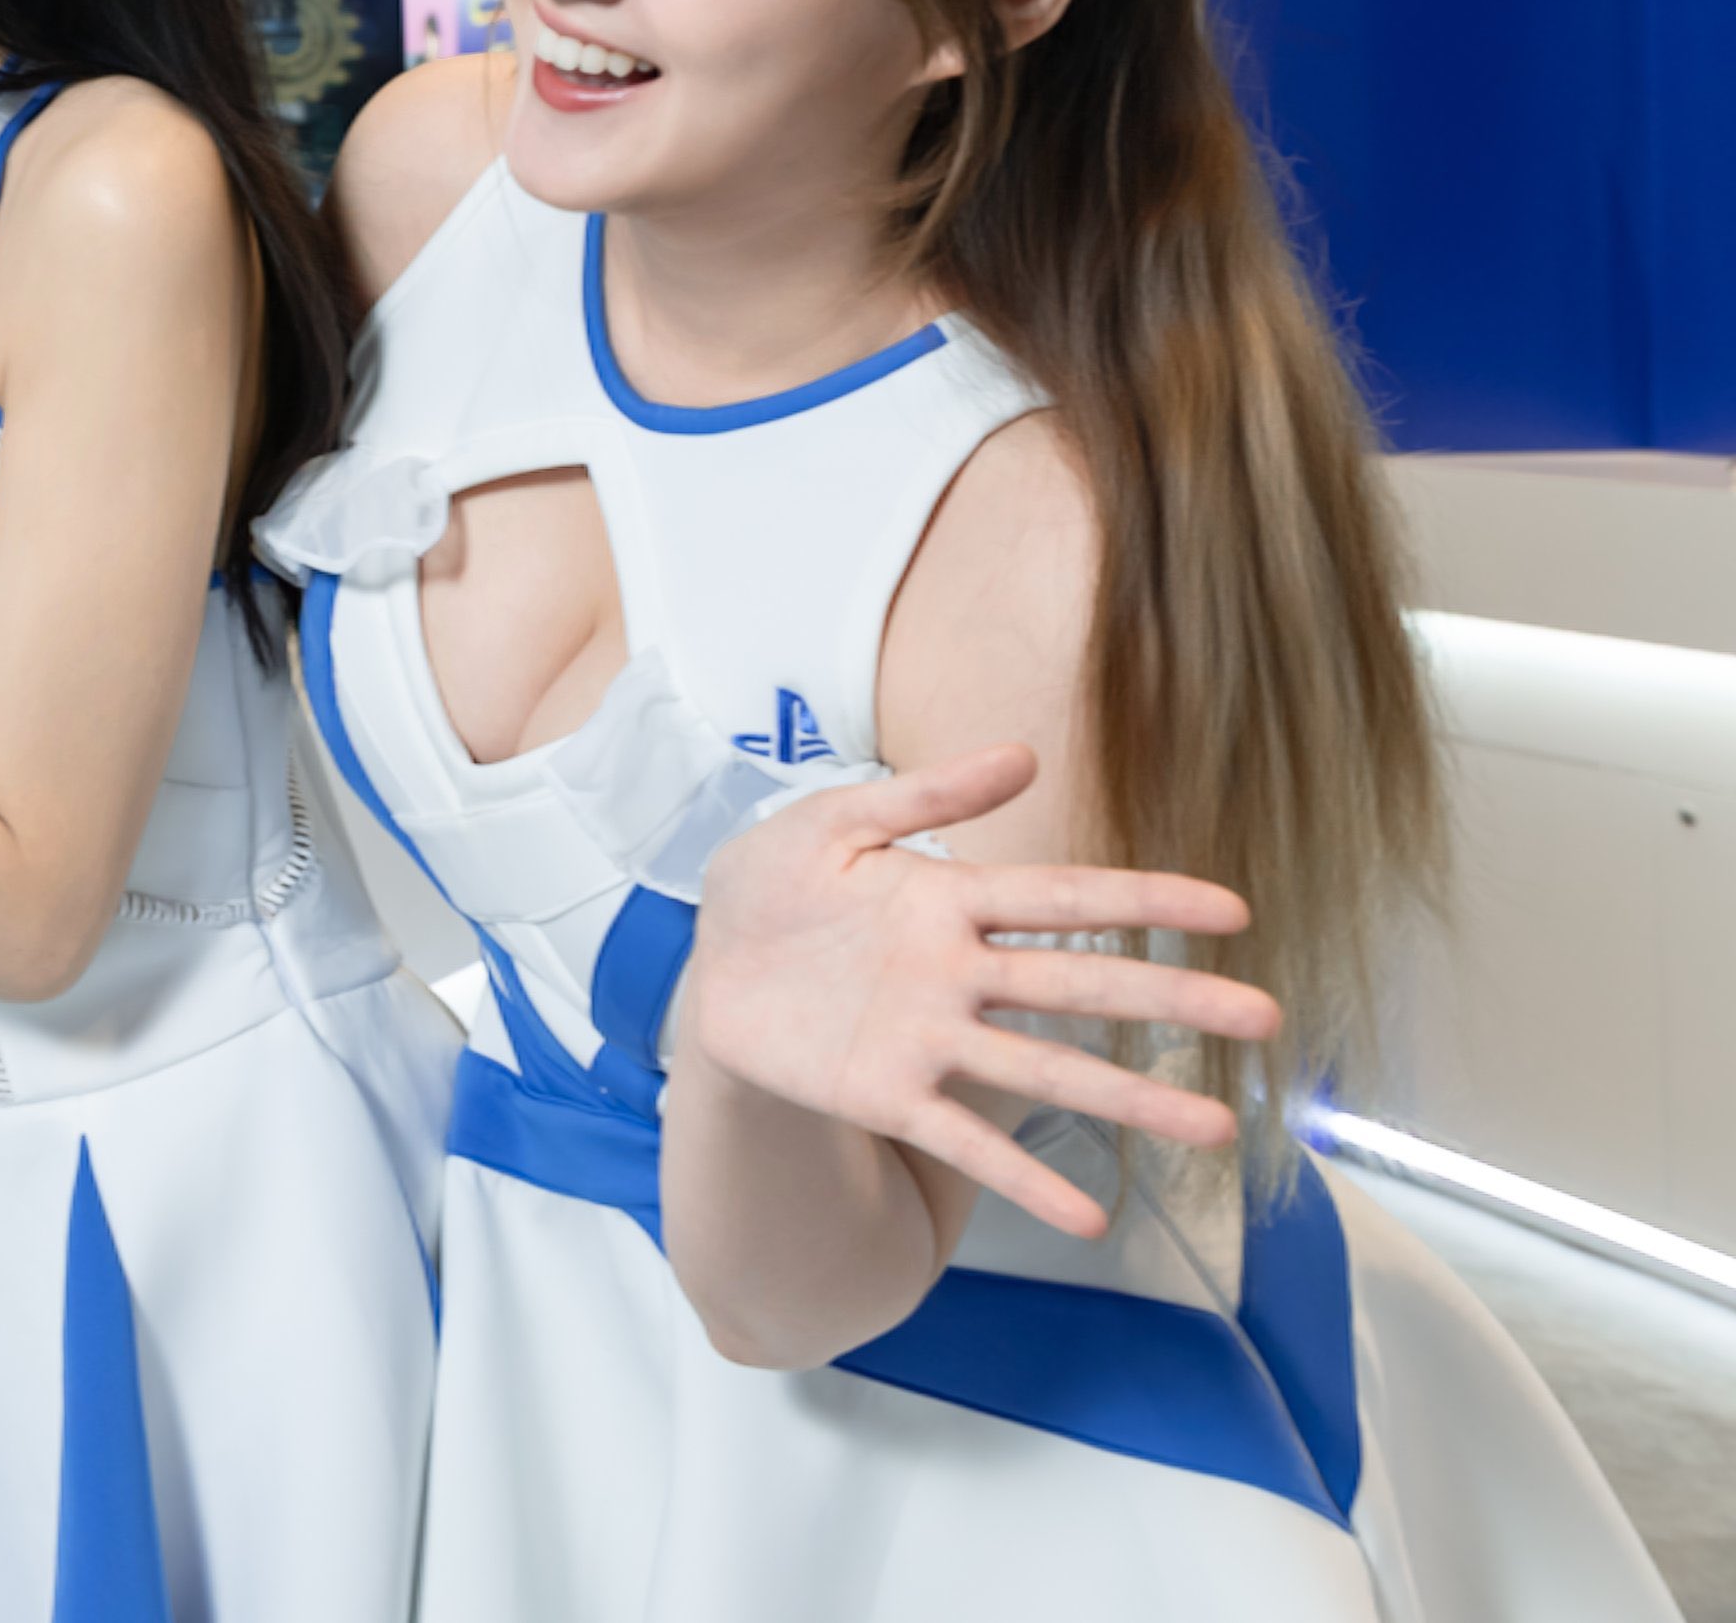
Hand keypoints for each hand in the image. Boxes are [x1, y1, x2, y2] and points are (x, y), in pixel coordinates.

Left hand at [676, 743, 1281, 1238]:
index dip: (1145, 901)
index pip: (1066, 897)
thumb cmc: (776, 887)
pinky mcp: (887, 1095)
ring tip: (1215, 1128)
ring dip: (1129, 1099)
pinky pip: (966, 1140)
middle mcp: (958, 974)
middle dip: (1171, 999)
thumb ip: (924, 796)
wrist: (707, 968)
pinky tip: (1088, 1217)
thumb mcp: (834, 822)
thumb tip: (1025, 754)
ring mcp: (930, 1040)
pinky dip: (1024, 1179)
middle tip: (1265, 1017)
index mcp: (950, 899)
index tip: (1233, 912)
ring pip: (1045, 1070)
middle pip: (1079, 986)